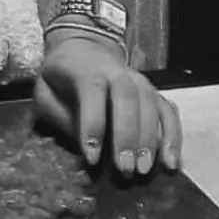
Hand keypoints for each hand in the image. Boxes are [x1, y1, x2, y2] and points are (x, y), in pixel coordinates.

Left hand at [32, 32, 181, 177]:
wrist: (84, 48)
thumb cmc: (61, 77)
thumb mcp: (45, 92)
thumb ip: (60, 115)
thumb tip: (84, 146)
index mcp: (85, 68)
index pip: (92, 89)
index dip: (92, 124)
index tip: (92, 158)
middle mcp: (117, 71)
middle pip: (127, 96)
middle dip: (127, 135)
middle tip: (125, 169)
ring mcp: (140, 80)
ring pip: (151, 103)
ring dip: (152, 139)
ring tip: (145, 170)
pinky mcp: (154, 93)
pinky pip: (169, 111)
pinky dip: (173, 136)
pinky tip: (171, 162)